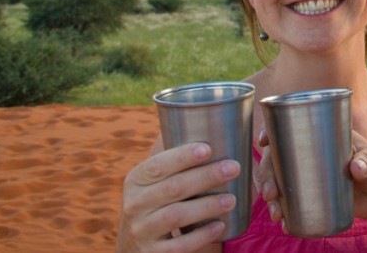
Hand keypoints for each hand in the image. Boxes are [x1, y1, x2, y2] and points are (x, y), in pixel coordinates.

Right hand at [116, 142, 239, 252]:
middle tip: (233, 168)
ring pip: (176, 216)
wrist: (133, 247)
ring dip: (207, 206)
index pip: (157, 165)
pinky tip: (219, 226)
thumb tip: (216, 126)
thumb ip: (173, 164)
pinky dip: (201, 236)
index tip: (208, 148)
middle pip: (173, 188)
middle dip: (205, 176)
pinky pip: (179, 246)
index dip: (182, 157)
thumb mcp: (152, 184)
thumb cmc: (155, 204)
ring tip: (231, 199)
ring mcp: (141, 231)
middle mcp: (134, 204)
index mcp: (135, 180)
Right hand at [254, 128, 366, 226]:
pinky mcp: (312, 196)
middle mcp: (308, 154)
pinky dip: (284, 212)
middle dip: (267, 175)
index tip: (263, 142)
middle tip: (271, 193)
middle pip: (277, 159)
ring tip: (277, 214)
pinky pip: (290, 201)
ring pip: (279, 181)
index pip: (290, 128)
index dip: (271, 132)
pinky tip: (283, 223)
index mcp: (321, 136)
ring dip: (271, 196)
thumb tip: (357, 168)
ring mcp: (308, 176)